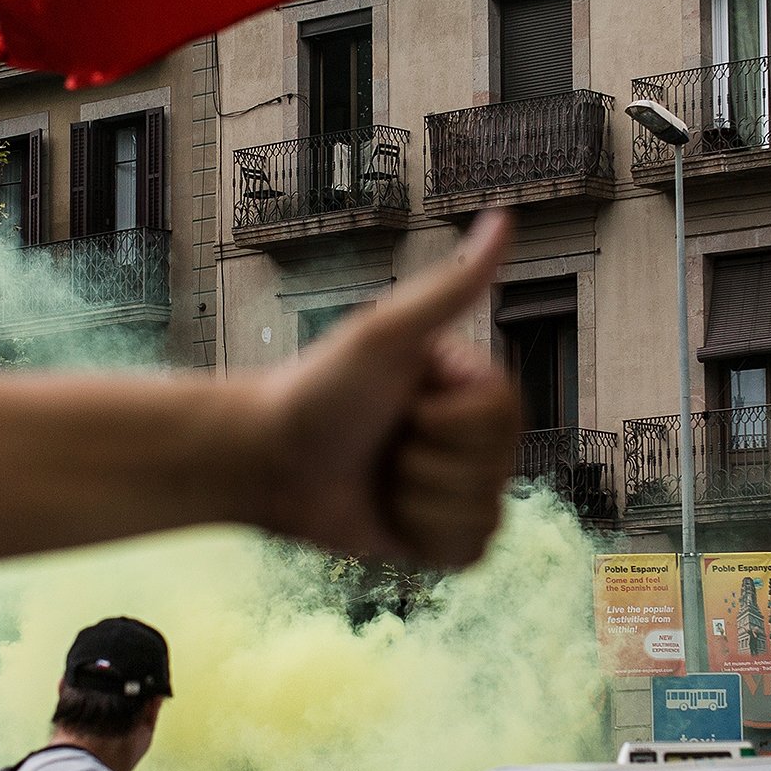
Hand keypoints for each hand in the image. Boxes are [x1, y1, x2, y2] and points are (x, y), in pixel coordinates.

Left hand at [249, 212, 519, 566]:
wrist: (264, 461)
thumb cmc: (316, 390)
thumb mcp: (385, 336)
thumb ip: (451, 286)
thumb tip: (505, 218)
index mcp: (469, 384)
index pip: (501, 415)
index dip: (444, 420)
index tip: (402, 403)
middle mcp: (471, 435)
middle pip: (496, 470)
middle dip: (426, 464)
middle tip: (382, 444)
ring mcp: (458, 487)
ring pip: (484, 516)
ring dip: (420, 504)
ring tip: (379, 480)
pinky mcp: (439, 537)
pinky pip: (471, 553)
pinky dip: (427, 540)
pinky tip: (391, 518)